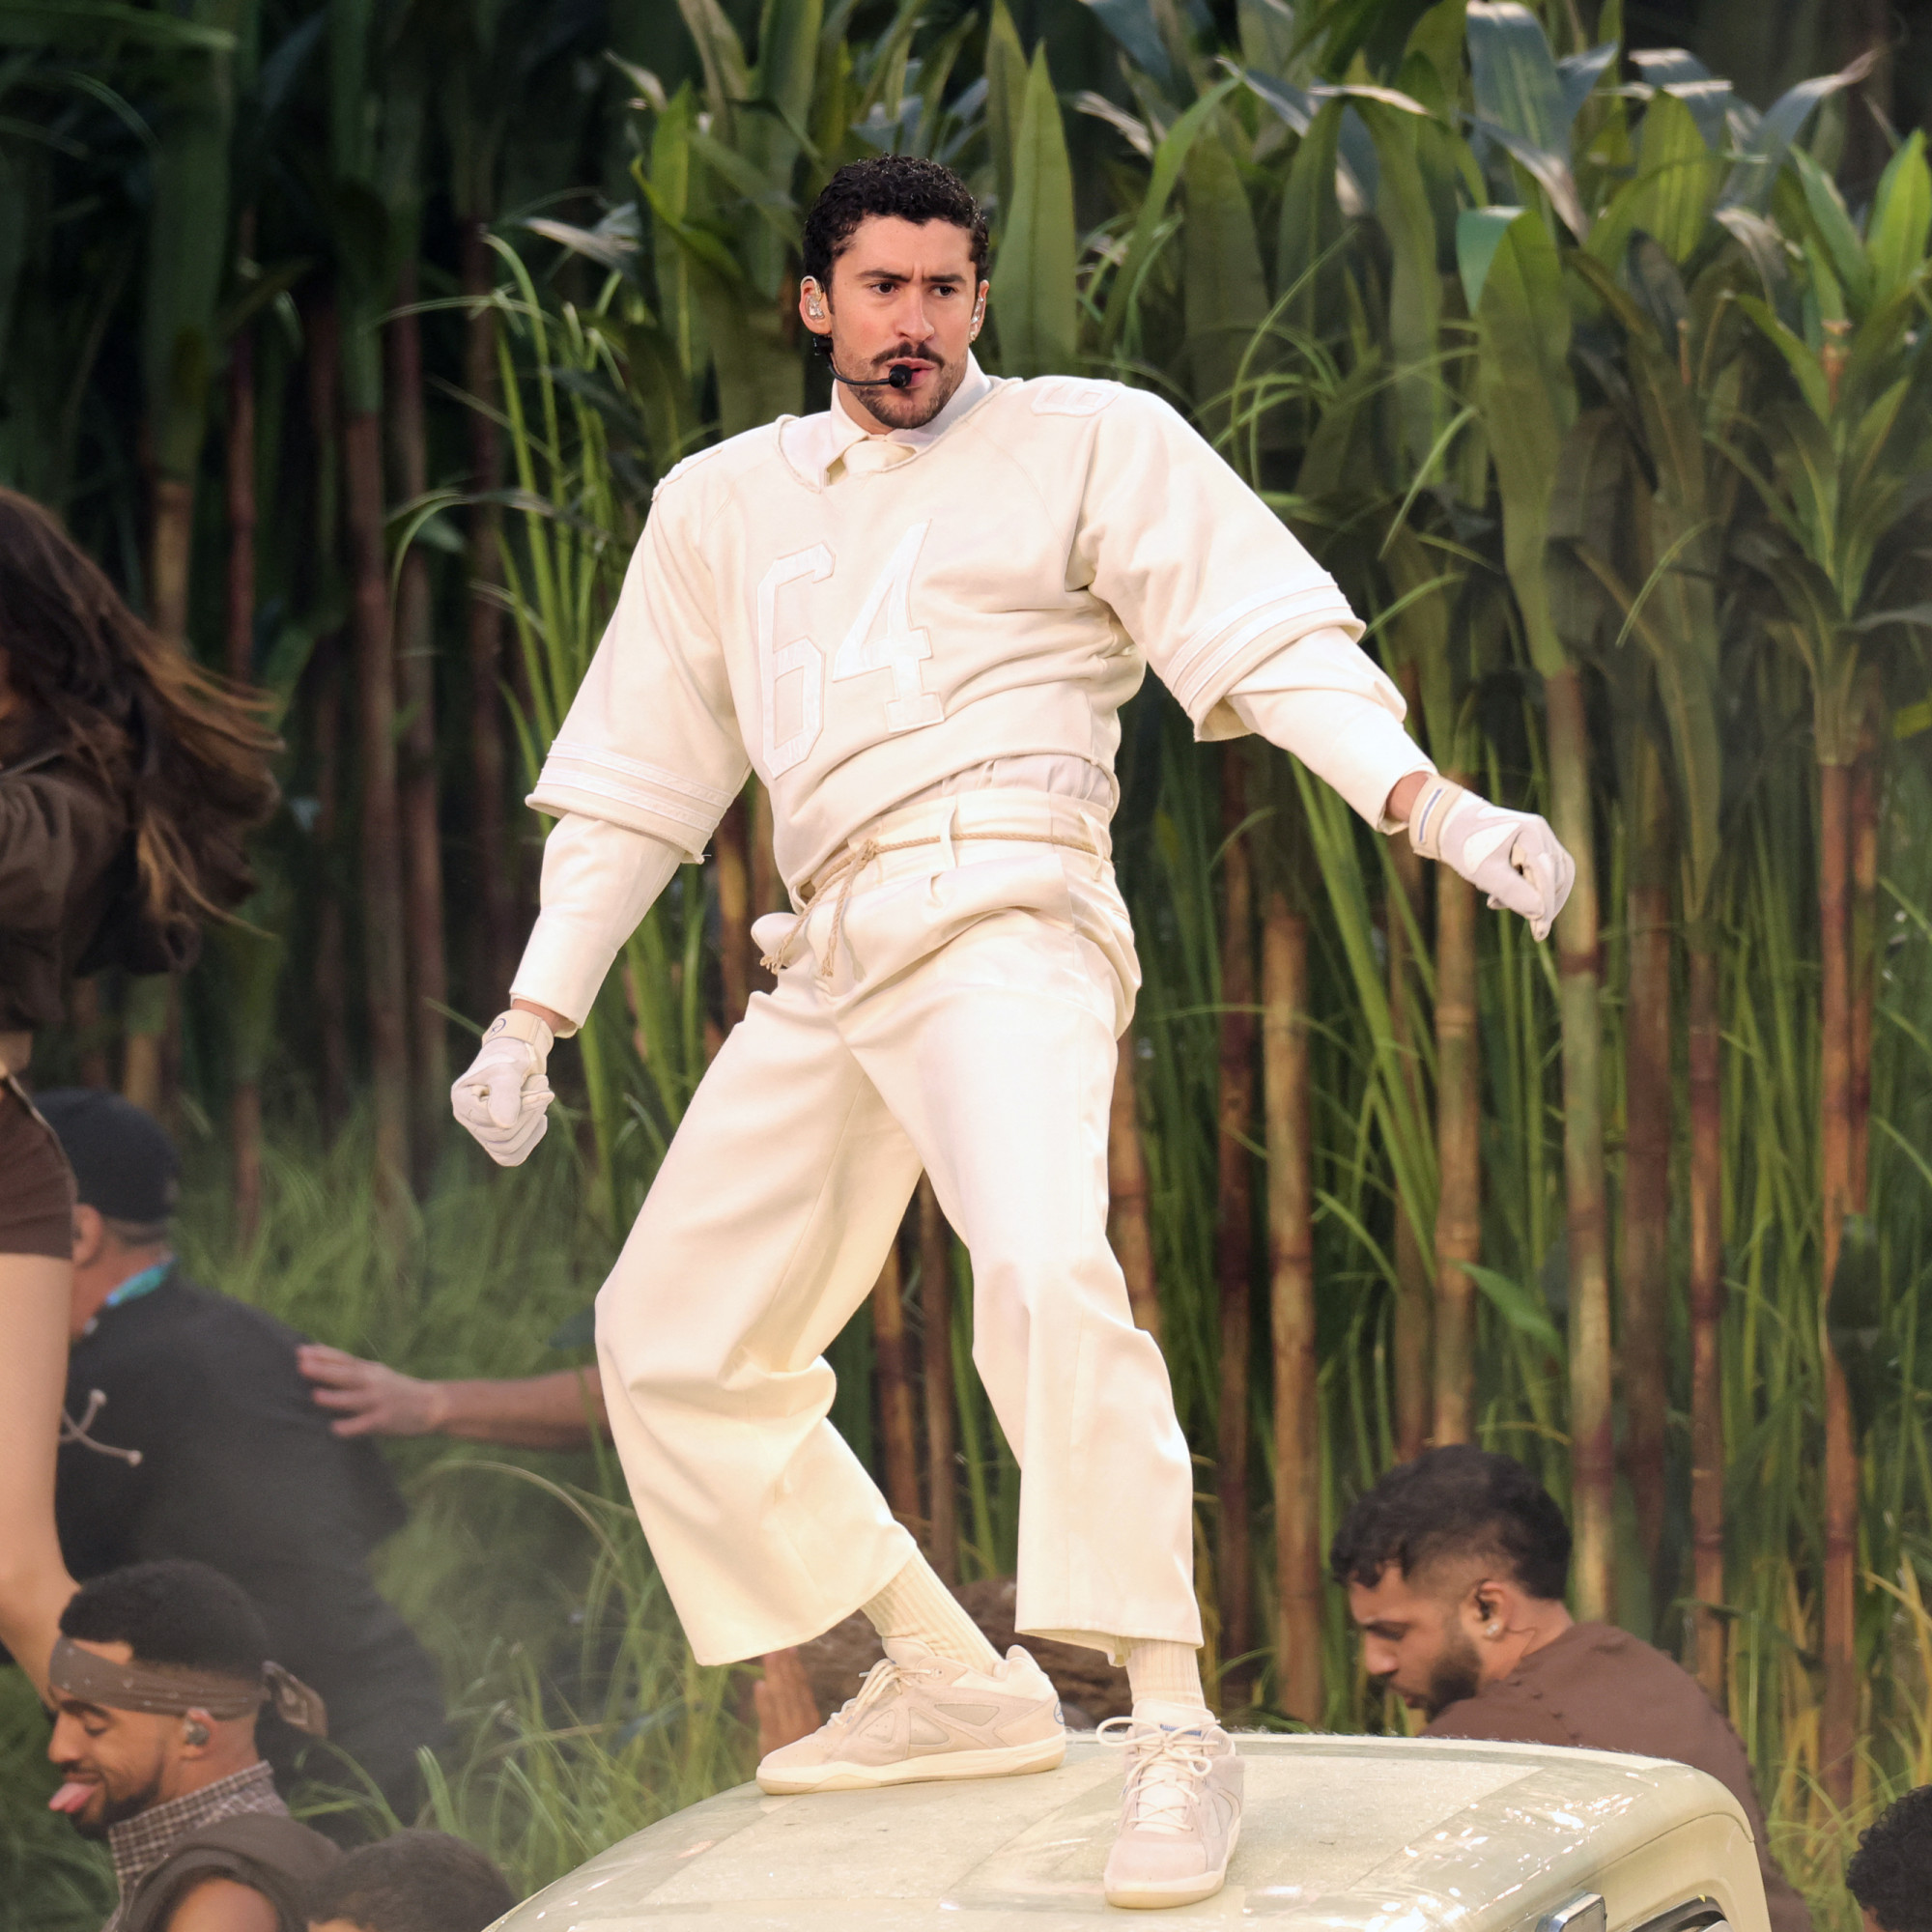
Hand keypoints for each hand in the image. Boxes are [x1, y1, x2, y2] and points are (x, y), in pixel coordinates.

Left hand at [297, 1344, 445, 1436]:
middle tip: (302, 1365)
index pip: (344, 1359)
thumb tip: (320, 1354)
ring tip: (316, 1395)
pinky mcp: (384, 1420)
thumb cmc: (397, 1389)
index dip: (323, 1355)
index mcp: (370, 1370)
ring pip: (354, 1399)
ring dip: (335, 1397)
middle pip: (347, 1374)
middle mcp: (374, 1382)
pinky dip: (350, 1426)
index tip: (301, 1351)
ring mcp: (379, 1401)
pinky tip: (336, 1428)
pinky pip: (364, 1424)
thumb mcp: (377, 1373)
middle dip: (325, 1370)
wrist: (432, 1404)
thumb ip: (352, 1368)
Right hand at [451, 1008, 554, 1165]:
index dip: (521, 1104)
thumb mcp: (508, 1070)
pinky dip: (531, 1138)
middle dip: (529, 1112)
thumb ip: (505, 1094)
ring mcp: (479, 1133)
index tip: (542, 1080)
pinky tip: (540, 1119)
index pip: (490, 1117)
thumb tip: (505, 1125)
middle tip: (544, 1085)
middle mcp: (466, 1119)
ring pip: (508, 1148)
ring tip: (542, 1097)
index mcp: (461, 1099)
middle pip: (500, 1135)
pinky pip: (513, 1156)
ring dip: (532, 1123)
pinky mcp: (495, 1143)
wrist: (515, 1060)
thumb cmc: (509, 1060)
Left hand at [1408, 777, 1574, 941]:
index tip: (1539, 933)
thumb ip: (1512, 892)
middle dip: (1538, 902)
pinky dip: (1525, 889)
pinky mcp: (1535, 847)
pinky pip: (1541, 874)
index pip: (1547, 876)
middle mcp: (1541, 832)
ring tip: (1495, 901)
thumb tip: (1540, 913)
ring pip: (1551, 877)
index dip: (1546, 907)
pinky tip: (1497, 897)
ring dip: (1531, 896)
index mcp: (1531, 832)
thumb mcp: (1484, 873)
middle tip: (1511, 917)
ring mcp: (1541, 838)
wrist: (1450, 825)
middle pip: (1555, 877)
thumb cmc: (1465, 846)